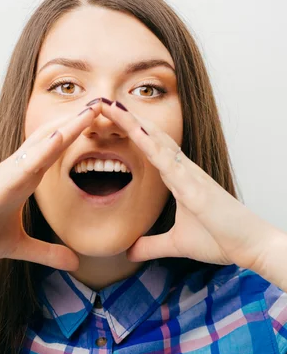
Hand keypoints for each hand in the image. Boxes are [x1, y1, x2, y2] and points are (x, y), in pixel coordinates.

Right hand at [0, 105, 100, 270]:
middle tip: (105, 101)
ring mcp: (11, 171)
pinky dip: (44, 149)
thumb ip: (48, 253)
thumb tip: (75, 263)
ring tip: (92, 108)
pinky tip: (61, 136)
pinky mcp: (0, 182)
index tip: (102, 120)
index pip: (58, 149)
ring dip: (69, 125)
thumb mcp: (20, 246)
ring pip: (45, 142)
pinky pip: (26, 162)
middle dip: (79, 120)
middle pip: (55, 137)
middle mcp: (21, 168)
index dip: (78, 133)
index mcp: (27, 177)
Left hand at [99, 100, 284, 275]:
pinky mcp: (195, 189)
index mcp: (178, 178)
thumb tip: (129, 251)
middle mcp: (183, 170)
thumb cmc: (220, 238)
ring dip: (133, 124)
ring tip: (112, 106)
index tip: (108, 119)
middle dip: (126, 119)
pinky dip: (151, 146)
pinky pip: (169, 163)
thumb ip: (151, 245)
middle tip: (102, 102)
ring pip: (157, 142)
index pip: (149, 148)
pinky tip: (135, 132)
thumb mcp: (176, 244)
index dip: (130, 131)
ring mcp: (189, 176)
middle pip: (149, 137)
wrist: (251, 246)